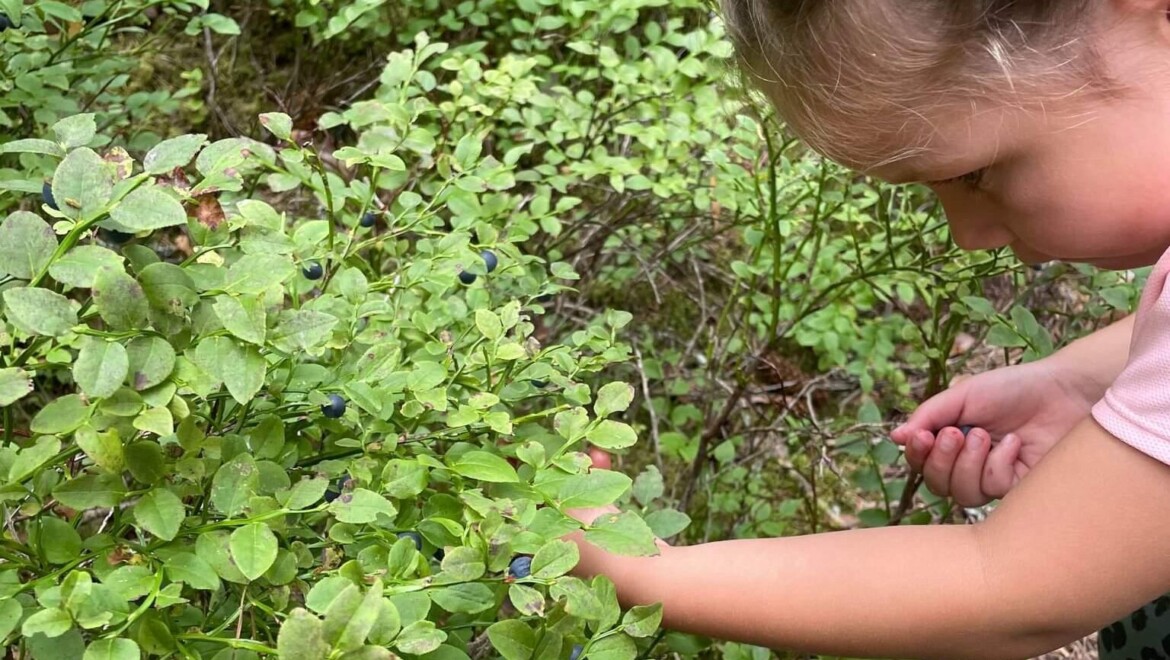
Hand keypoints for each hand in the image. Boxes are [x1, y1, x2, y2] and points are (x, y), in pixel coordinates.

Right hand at [890, 358, 1097, 505]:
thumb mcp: (964, 395)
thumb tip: (895, 437)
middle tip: (955, 434)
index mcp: (953, 439)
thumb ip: (929, 415)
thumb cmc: (1014, 388)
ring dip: (967, 464)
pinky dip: (997, 464)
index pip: (922, 461)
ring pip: (961, 493)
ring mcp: (994, 477)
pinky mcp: (1020, 489)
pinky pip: (992, 490)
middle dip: (940, 460)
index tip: (923, 436)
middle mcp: (970, 462)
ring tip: (984, 436)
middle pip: (936, 483)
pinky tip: (1013, 444)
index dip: (917, 455)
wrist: (1064, 391)